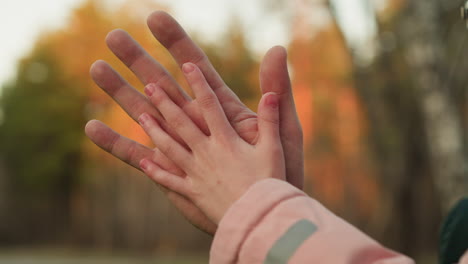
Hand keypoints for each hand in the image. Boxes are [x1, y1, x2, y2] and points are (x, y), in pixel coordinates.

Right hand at [85, 11, 302, 233]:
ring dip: (119, 92)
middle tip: (113, 37)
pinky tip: (92, 127)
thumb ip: (278, 91)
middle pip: (162, 85)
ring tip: (96, 69)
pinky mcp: (168, 172)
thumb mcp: (282, 130)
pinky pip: (135, 155)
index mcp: (220, 109)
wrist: (264, 213)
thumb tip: (278, 49)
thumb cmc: (280, 174)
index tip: (155, 19)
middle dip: (138, 60)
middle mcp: (195, 123)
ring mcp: (179, 146)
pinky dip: (114, 142)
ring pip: (142, 114)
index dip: (176, 44)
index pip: (196, 68)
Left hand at [139, 63, 284, 222]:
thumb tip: (270, 93)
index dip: (199, 84)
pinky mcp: (193, 193)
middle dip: (165, 102)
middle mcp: (206, 153)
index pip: (210, 105)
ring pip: (170, 148)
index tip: (187, 65)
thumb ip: (270, 121)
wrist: (258, 219)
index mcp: (226, 141)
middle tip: (149, 85)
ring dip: (155, 131)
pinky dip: (156, 172)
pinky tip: (143, 162)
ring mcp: (196, 174)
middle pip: (181, 123)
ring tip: (141, 116)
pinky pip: (170, 181)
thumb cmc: (270, 184)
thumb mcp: (275, 149)